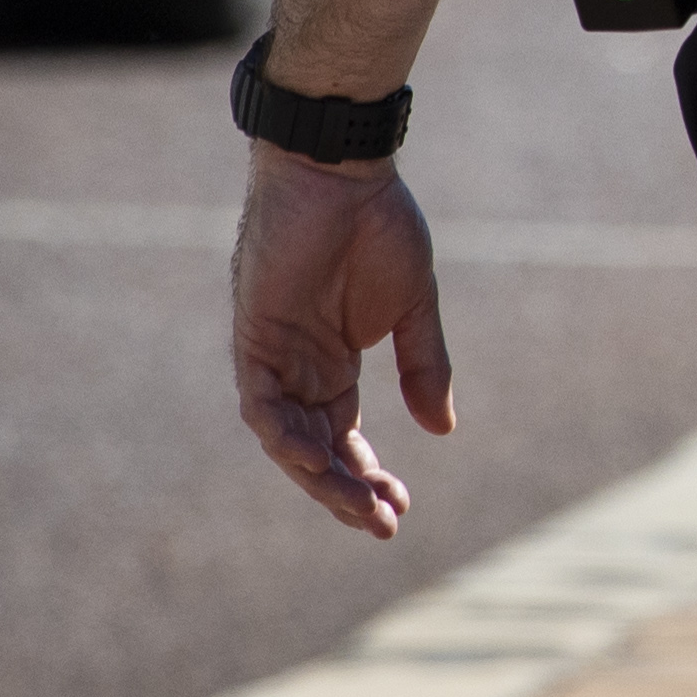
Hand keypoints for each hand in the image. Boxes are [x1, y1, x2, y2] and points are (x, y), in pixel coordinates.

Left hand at [231, 151, 454, 535]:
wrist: (340, 172)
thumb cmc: (378, 226)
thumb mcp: (414, 306)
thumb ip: (425, 366)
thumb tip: (443, 430)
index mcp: (335, 363)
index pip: (344, 438)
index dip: (368, 478)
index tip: (402, 509)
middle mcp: (299, 369)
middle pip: (316, 450)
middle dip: (347, 492)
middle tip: (386, 525)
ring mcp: (273, 357)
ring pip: (286, 439)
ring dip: (320, 478)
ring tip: (363, 508)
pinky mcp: (253, 339)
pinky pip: (261, 405)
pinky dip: (284, 436)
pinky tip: (317, 459)